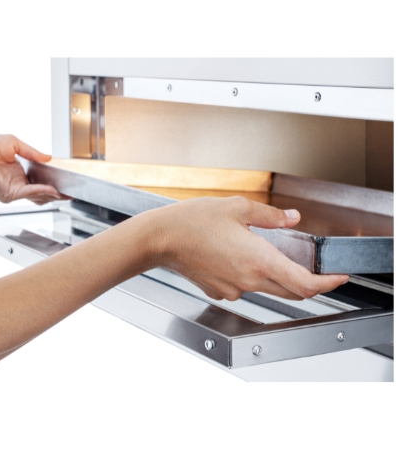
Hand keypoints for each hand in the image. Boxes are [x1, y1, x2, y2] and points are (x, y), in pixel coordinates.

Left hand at [0, 134, 64, 204]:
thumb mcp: (13, 143)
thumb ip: (32, 151)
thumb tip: (48, 157)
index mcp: (15, 170)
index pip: (37, 178)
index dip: (51, 179)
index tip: (63, 178)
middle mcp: (15, 181)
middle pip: (41, 191)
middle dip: (57, 191)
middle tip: (70, 190)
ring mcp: (13, 189)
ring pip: (38, 195)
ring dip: (53, 194)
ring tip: (67, 193)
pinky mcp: (10, 193)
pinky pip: (31, 193)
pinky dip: (43, 192)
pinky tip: (53, 190)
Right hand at [149, 196, 348, 300]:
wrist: (161, 239)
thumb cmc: (193, 221)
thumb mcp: (238, 207)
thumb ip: (271, 216)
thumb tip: (292, 219)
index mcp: (258, 259)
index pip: (305, 284)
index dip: (328, 284)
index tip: (338, 277)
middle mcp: (248, 280)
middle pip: (291, 291)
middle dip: (308, 282)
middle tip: (314, 267)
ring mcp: (233, 289)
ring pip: (267, 288)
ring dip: (276, 275)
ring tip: (264, 250)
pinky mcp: (219, 291)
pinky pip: (244, 286)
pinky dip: (250, 274)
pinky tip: (236, 255)